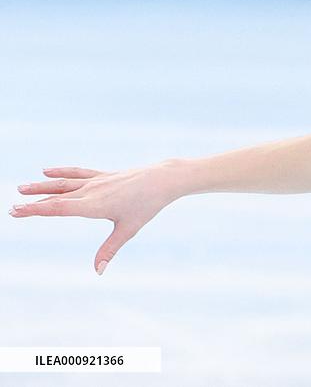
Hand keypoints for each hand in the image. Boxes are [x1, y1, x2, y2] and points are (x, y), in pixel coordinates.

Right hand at [10, 163, 180, 274]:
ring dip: (42, 186)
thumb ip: (110, 249)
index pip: (59, 208)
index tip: (16, 211)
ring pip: (64, 183)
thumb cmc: (147, 206)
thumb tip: (97, 271)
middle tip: (12, 207)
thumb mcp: (128, 229)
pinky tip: (47, 171)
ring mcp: (97, 181)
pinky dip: (62, 172)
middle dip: (34, 201)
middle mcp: (92, 191)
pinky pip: (78, 173)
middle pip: (57, 196)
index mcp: (94, 205)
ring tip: (22, 188)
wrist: (162, 180)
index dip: (36, 210)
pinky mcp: (103, 175)